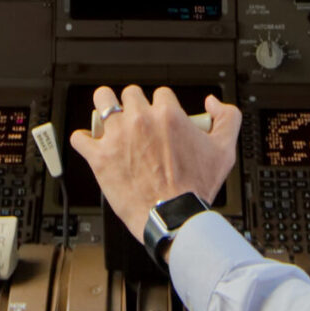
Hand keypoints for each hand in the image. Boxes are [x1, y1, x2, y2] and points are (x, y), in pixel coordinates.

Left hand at [67, 85, 240, 244]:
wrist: (172, 217)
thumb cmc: (195, 188)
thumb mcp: (225, 150)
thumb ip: (228, 118)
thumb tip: (212, 103)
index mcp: (168, 115)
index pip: (161, 94)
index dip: (161, 106)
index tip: (160, 119)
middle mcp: (140, 120)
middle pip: (130, 93)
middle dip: (134, 104)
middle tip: (136, 120)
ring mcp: (117, 137)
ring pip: (102, 101)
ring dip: (105, 107)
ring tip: (108, 119)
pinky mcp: (100, 157)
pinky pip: (81, 137)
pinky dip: (84, 139)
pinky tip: (90, 143)